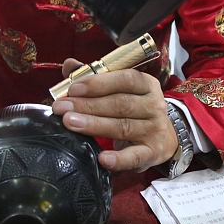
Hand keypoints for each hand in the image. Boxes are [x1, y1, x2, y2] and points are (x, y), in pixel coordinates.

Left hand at [51, 59, 177, 171]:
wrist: (162, 138)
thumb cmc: (133, 108)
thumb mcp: (120, 89)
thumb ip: (95, 77)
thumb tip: (69, 65)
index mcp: (147, 85)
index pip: (126, 79)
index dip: (98, 83)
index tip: (73, 89)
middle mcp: (154, 105)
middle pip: (120, 104)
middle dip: (88, 105)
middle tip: (62, 108)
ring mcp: (154, 130)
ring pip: (122, 127)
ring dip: (94, 125)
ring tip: (70, 123)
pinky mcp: (152, 153)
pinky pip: (134, 156)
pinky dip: (118, 159)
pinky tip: (102, 159)